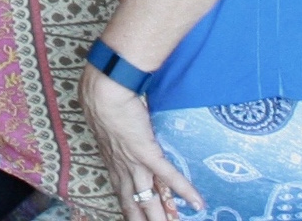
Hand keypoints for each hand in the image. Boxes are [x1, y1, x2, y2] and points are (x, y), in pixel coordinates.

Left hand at [79, 65, 199, 220]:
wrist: (104, 93)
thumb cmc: (104, 105)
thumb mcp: (109, 132)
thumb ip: (119, 144)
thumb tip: (130, 143)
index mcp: (114, 166)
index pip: (124, 198)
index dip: (132, 213)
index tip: (138, 220)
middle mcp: (123, 170)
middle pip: (136, 205)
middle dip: (146, 220)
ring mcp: (134, 163)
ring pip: (150, 199)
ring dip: (162, 216)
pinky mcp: (147, 152)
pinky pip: (168, 175)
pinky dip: (184, 190)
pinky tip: (197, 202)